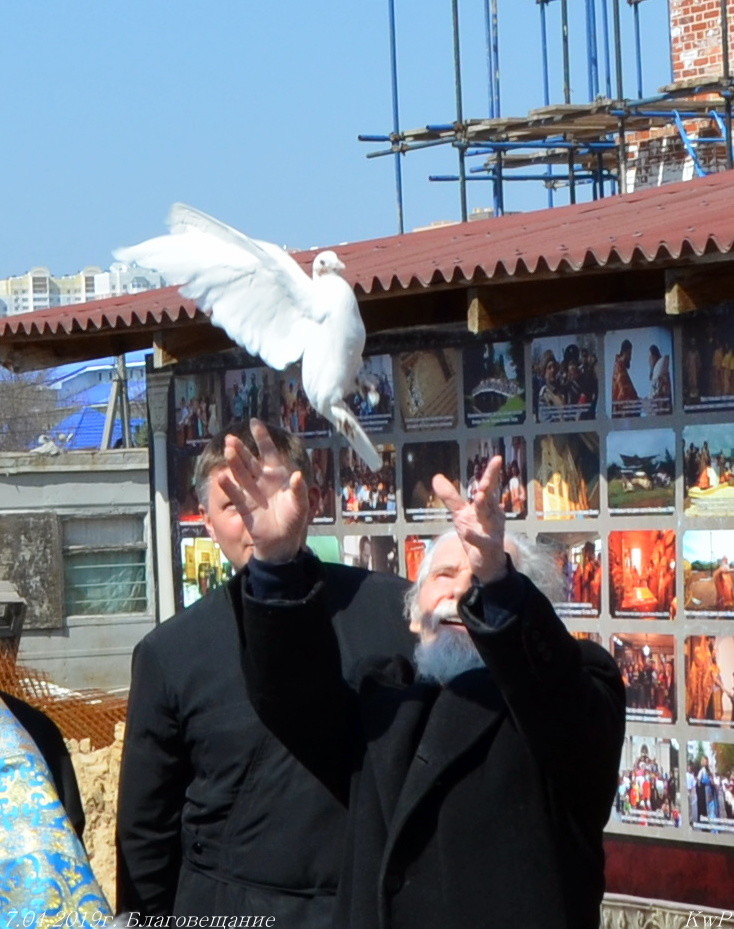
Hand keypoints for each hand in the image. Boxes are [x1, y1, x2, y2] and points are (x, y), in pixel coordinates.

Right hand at [219, 418, 308, 563]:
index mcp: (277, 476)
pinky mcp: (245, 507)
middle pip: (250, 461)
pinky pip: (235, 494)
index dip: (262, 437)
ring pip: (241, 474)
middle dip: (242, 450)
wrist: (282, 543)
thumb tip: (298, 474)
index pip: (269, 452)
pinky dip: (229, 486)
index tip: (254, 422)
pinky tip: (221, 476)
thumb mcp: (300, 505)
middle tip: (231, 438)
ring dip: (235, 463)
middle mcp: (263, 481)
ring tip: (228, 450)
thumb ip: (299, 490)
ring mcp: (253, 493)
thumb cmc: (293, 520)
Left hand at [431, 455, 506, 584]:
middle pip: (490, 497)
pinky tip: (467, 532)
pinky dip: (475, 536)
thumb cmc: (477, 533)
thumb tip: (436, 477)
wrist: (487, 562)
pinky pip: (481, 541)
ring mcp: (491, 531)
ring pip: (488, 516)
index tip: (497, 458)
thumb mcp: (460, 514)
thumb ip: (450, 496)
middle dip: (489, 486)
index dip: (492, 473)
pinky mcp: (487, 547)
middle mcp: (491, 515)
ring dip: (484, 506)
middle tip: (484, 477)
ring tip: (479, 496)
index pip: (488, 486)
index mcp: (486, 506)